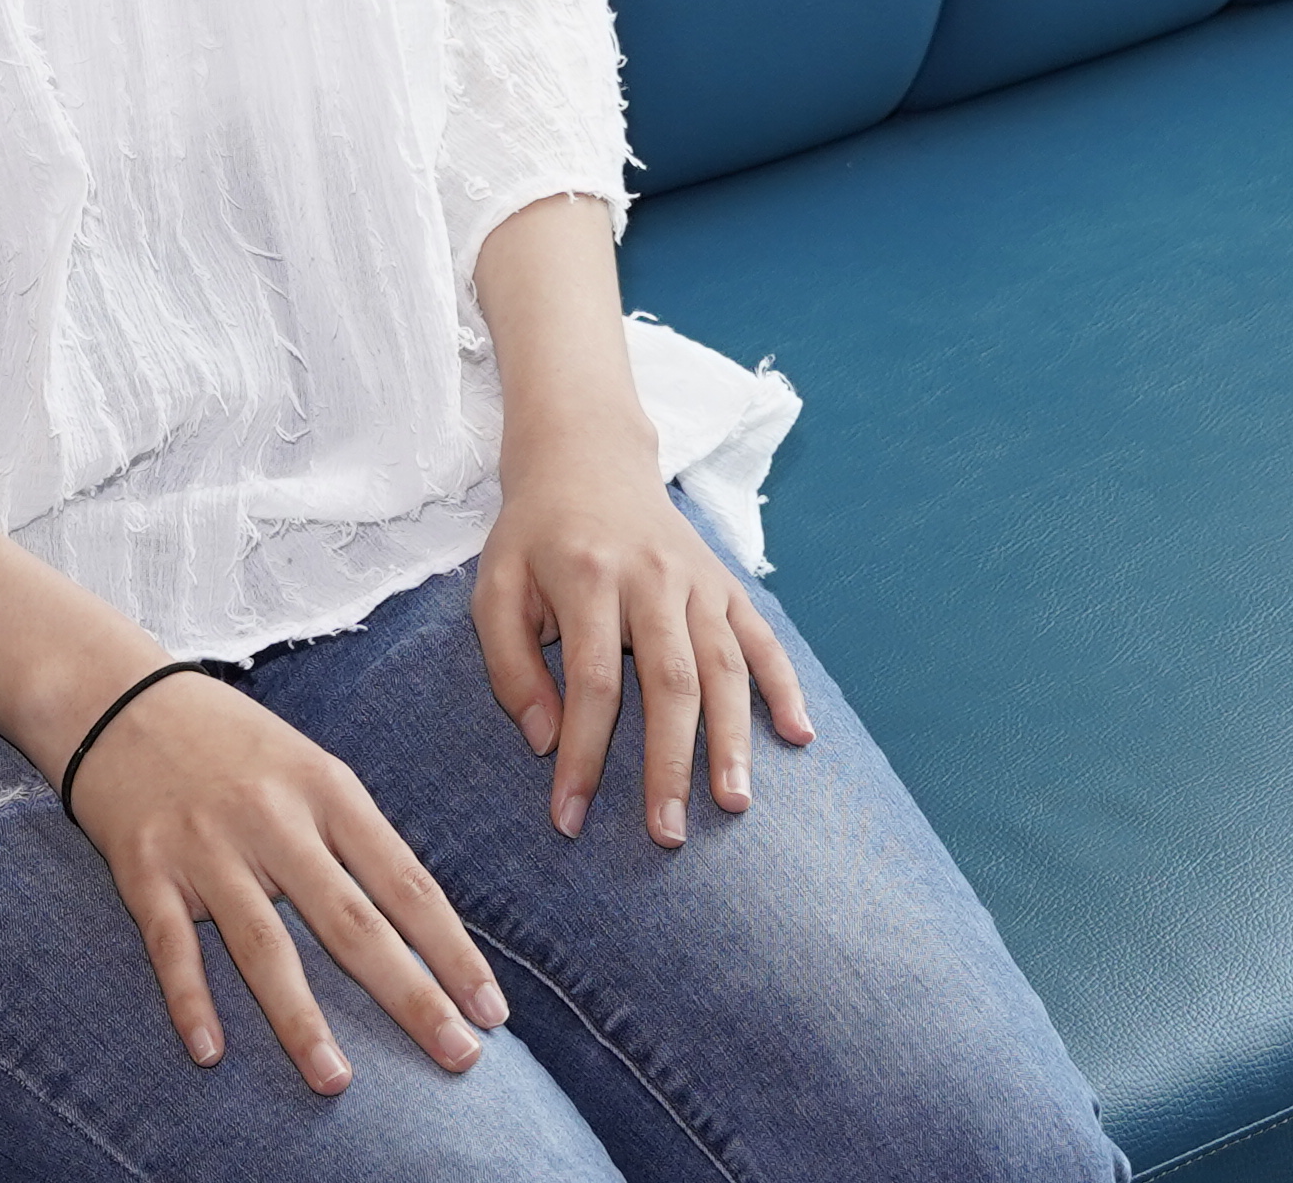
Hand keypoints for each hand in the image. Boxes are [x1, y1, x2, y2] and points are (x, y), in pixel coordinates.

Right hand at [56, 666, 511, 1093]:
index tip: (491, 1008)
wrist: (113, 694)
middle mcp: (274, 818)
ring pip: (264, 945)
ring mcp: (207, 845)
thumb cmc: (228, 739)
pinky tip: (211, 1052)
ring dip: (301, 1020)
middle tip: (459, 1055)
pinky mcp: (144, 867)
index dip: (452, 950)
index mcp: (327, 789)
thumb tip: (414, 918)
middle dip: (411, 995)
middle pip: (352, 921)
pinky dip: (190, 1001)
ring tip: (336, 1080)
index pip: (405, 881)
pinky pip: (172, 945)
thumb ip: (352, 835)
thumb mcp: (306, 765)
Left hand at [472, 429, 815, 846]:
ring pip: (725, 666)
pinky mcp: (726, 582)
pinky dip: (785, 685)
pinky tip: (799, 736)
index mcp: (588, 577)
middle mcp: (653, 578)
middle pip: (671, 681)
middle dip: (670, 765)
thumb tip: (544, 741)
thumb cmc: (534, 536)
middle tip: (667, 836)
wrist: (587, 457)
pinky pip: (762, 638)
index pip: (592, 682)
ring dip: (734, 738)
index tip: (569, 818)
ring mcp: (698, 580)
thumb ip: (509, 666)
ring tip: (735, 803)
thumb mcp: (493, 587)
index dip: (582, 755)